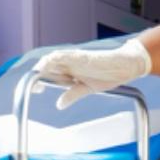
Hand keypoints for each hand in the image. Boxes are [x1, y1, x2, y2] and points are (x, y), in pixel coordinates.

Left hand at [31, 39, 151, 108]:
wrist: (125, 65)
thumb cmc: (108, 73)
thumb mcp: (87, 88)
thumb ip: (72, 94)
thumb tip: (59, 104)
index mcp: (71, 68)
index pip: (50, 70)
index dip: (40, 78)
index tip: (35, 90)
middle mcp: (71, 62)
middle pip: (48, 63)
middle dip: (38, 73)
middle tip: (33, 87)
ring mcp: (77, 58)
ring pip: (55, 57)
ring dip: (44, 65)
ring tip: (37, 74)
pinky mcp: (84, 57)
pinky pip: (68, 55)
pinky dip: (58, 59)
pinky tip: (51, 64)